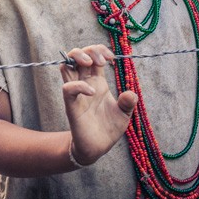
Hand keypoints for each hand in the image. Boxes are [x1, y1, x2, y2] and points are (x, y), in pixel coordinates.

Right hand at [60, 44, 137, 166]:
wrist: (98, 148)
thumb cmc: (108, 128)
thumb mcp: (124, 114)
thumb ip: (127, 103)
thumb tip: (131, 93)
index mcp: (97, 82)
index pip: (93, 57)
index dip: (100, 51)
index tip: (111, 58)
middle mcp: (85, 83)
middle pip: (77, 56)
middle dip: (88, 50)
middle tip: (101, 61)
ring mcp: (77, 93)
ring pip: (66, 66)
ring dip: (77, 58)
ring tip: (90, 64)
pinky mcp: (71, 105)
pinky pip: (68, 89)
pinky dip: (79, 85)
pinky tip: (92, 92)